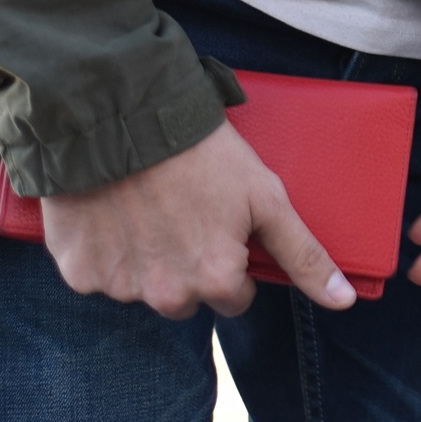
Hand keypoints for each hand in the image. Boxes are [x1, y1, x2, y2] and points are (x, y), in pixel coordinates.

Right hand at [41, 120, 354, 317]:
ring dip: (145, 260)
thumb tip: (344, 303)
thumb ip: (304, 256)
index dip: (232, 263)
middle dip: (188, 267)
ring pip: (140, 288)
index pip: (235, 299)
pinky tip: (111, 213)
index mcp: (213, 281)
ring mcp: (118, 286)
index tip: (221, 229)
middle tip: (183, 215)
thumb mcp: (266, 198)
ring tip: (146, 207)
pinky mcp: (76, 271)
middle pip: (186, 299)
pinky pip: (95, 275)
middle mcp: (165, 295)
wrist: (120, 118)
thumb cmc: (201, 154)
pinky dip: (103, 251)